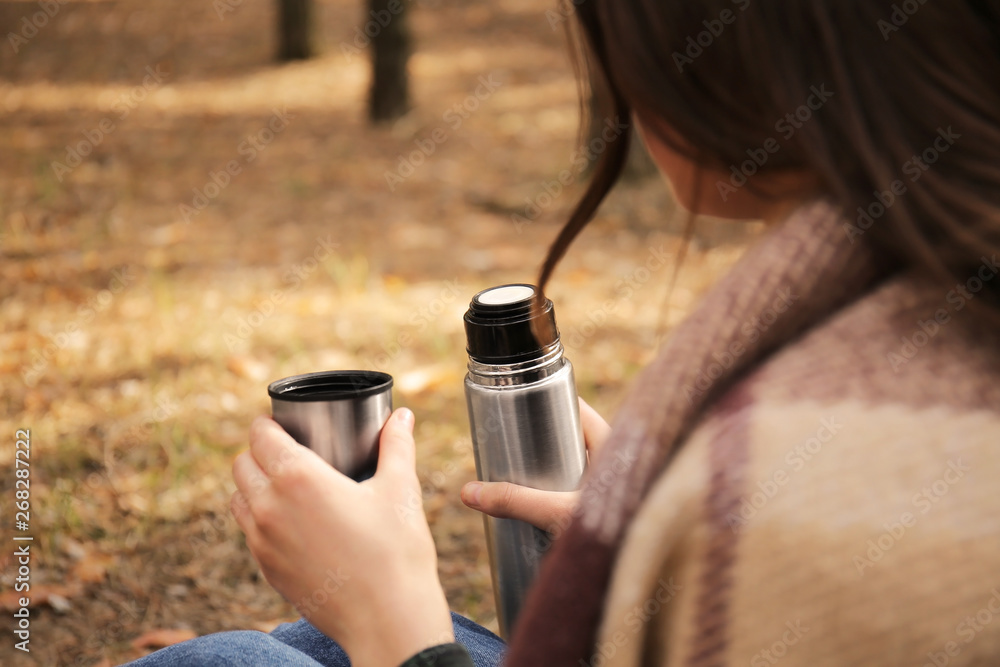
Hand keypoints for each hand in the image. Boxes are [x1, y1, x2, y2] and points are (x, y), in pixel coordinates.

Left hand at [231, 408, 452, 666]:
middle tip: (286, 449)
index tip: (282, 421)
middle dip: (259, 451)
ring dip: (253, 485)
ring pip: (238, 499)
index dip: (268, 422)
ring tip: (282, 484)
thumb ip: (397, 445)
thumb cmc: (396, 551)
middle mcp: (270, 507)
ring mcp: (263, 542)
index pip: (260, 435)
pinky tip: (290, 522)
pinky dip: (260, 519)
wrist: (387, 619)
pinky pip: (249, 533)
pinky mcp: (267, 570)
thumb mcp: (400, 489)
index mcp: (298, 478)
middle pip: (241, 464)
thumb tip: (403, 416)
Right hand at [460, 398, 610, 533]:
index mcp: (618, 447)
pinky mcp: (619, 512)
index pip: (583, 412)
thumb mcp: (560, 513)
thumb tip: (468, 492)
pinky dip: (568, 492)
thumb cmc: (620, 534)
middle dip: (549, 439)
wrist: (652, 570)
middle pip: (580, 439)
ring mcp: (622, 488)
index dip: (554, 404)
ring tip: (526, 473)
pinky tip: (550, 505)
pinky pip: (589, 493)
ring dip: (560, 468)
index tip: (525, 402)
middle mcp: (624, 464)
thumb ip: (516, 501)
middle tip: (517, 442)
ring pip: (585, 467)